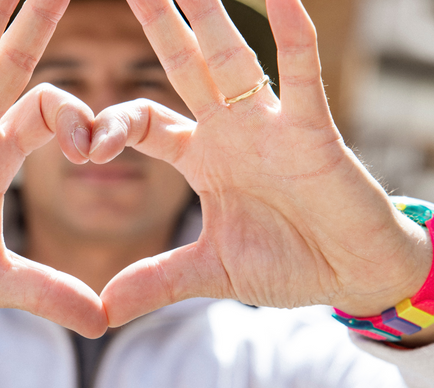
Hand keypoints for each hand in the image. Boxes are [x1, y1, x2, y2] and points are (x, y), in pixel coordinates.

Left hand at [96, 0, 433, 327]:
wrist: (350, 275)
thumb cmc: (287, 262)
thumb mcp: (209, 272)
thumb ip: (157, 281)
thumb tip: (104, 312)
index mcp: (202, 158)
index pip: (145, 122)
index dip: (110, 126)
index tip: (83, 147)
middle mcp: (230, 130)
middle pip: (183, 66)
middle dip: (157, 24)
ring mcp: (269, 125)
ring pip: (232, 58)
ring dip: (209, 15)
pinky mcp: (312, 130)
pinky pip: (301, 72)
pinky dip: (292, 33)